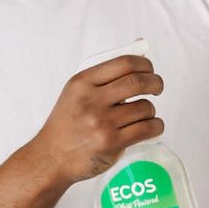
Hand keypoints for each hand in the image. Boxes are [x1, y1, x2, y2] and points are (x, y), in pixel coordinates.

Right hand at [26, 55, 165, 186]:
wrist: (51, 158)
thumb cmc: (66, 124)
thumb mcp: (76, 93)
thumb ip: (103, 76)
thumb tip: (140, 50)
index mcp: (82, 83)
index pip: (123, 63)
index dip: (144, 64)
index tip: (149, 70)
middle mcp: (91, 100)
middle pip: (137, 82)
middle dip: (155, 83)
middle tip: (157, 88)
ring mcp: (101, 123)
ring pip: (144, 107)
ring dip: (151, 110)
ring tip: (144, 114)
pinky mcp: (111, 143)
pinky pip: (147, 129)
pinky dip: (156, 126)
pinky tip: (151, 126)